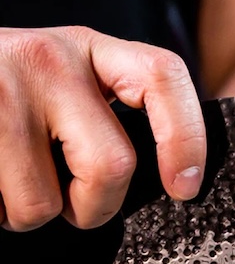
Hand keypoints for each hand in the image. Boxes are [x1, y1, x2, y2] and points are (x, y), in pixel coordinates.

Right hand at [0, 26, 205, 231]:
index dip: (186, 138)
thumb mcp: (72, 86)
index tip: (185, 187)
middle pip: (111, 166)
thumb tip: (173, 179)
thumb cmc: (15, 94)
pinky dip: (0, 209)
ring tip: (17, 178)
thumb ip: (109, 114)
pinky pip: (0, 206)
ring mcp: (2, 90)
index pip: (163, 78)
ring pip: (44, 204)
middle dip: (96, 207)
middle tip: (76, 202)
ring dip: (34, 212)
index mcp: (91, 51)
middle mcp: (48, 60)